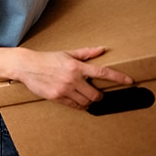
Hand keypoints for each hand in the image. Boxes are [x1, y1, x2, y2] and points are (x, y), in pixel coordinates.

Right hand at [17, 46, 132, 109]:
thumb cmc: (46, 59)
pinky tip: (77, 101)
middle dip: (99, 96)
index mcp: (76, 66)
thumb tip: (101, 49)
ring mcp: (64, 89)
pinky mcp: (56, 97)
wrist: (26, 65)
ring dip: (89, 102)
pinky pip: (74, 106)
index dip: (118, 77)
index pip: (102, 72)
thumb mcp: (66, 53)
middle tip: (97, 94)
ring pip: (86, 102)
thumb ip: (85, 53)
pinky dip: (78, 105)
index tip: (128, 80)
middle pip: (96, 94)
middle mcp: (72, 79)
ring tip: (86, 98)